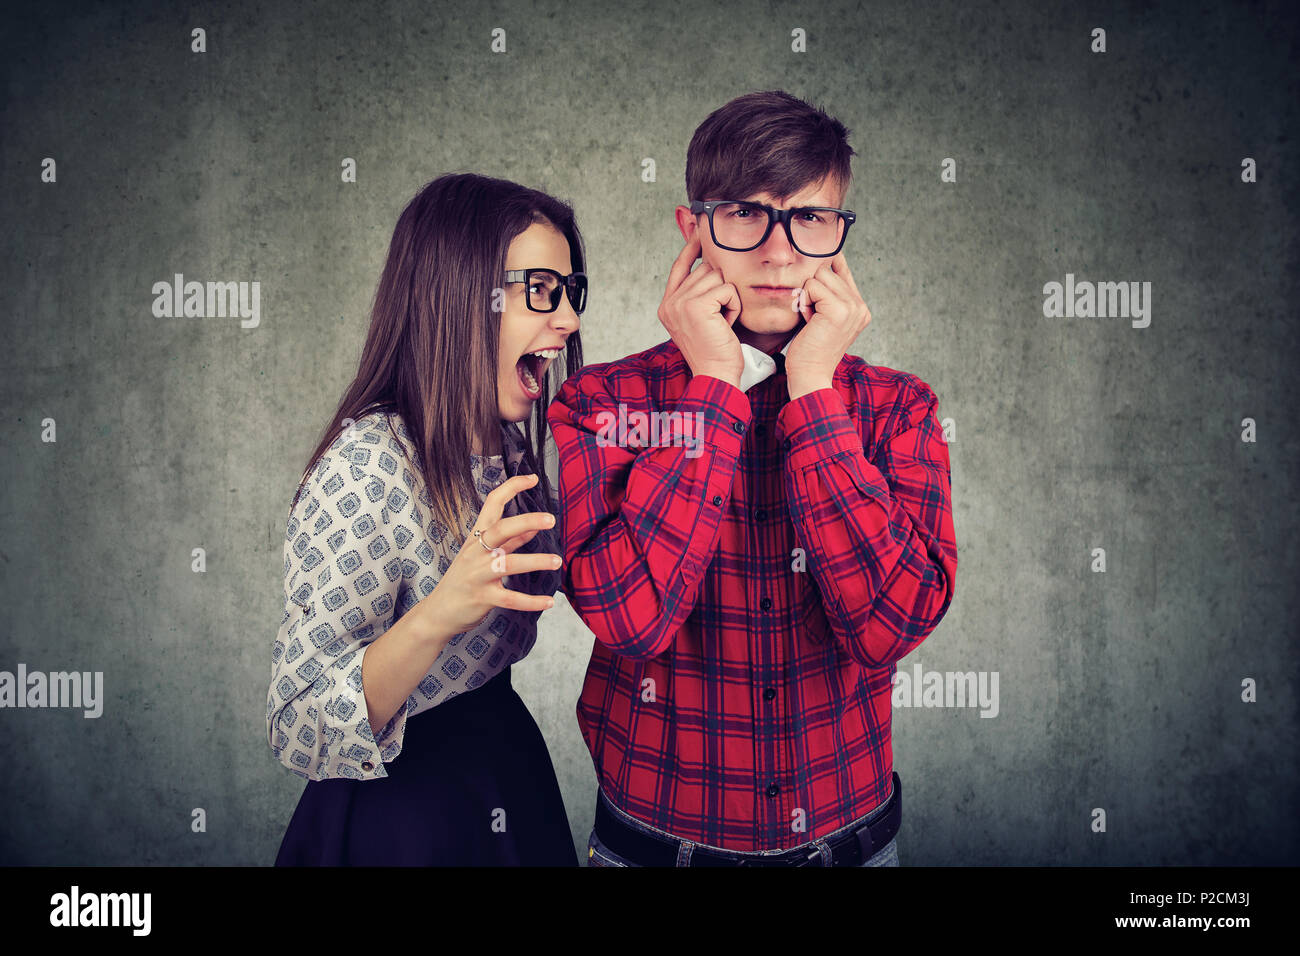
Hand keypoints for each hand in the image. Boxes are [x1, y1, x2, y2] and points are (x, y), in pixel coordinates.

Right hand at [412, 474, 560, 641]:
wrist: (438, 612)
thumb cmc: (463, 579)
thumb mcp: (482, 555)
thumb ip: (510, 542)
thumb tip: (533, 529)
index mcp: (477, 537)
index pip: (492, 503)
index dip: (512, 488)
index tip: (533, 478)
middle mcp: (476, 552)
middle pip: (500, 529)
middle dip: (526, 521)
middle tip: (551, 519)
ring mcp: (478, 575)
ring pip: (508, 563)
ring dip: (535, 561)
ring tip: (557, 561)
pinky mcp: (482, 598)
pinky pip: (510, 598)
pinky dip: (531, 601)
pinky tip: (549, 602)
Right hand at [657, 232, 743, 386]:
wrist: (716, 375)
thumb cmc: (716, 351)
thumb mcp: (703, 319)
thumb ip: (699, 294)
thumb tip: (707, 262)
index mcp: (667, 306)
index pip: (679, 266)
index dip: (690, 247)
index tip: (699, 231)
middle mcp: (670, 303)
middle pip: (705, 269)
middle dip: (722, 287)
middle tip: (722, 316)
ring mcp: (680, 303)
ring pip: (717, 277)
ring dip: (729, 298)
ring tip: (723, 322)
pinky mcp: (696, 306)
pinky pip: (727, 289)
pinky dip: (734, 306)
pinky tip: (727, 324)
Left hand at [784, 252, 870, 399]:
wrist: (810, 375)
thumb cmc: (810, 349)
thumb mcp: (822, 318)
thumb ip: (827, 295)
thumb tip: (818, 264)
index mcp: (859, 308)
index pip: (843, 270)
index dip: (828, 265)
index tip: (821, 265)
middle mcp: (860, 306)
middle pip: (827, 270)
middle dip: (812, 290)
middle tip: (812, 315)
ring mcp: (852, 307)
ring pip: (819, 275)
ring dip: (807, 296)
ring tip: (811, 318)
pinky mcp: (839, 310)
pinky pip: (812, 287)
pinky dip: (804, 302)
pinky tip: (809, 320)